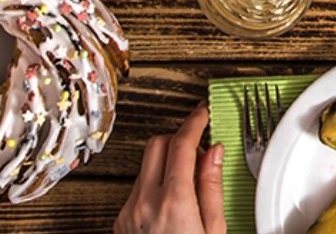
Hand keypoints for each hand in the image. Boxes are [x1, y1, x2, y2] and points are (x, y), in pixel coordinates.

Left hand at [115, 103, 225, 233]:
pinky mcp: (121, 225)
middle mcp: (144, 204)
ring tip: (189, 178)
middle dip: (179, 138)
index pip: (181, 144)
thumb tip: (213, 153)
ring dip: (167, 162)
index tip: (204, 113)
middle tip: (199, 145)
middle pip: (157, 145)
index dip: (195, 122)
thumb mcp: (215, 231)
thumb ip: (212, 187)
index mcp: (173, 203)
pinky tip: (173, 199)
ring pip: (145, 167)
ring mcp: (128, 215)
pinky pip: (138, 189)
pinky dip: (156, 183)